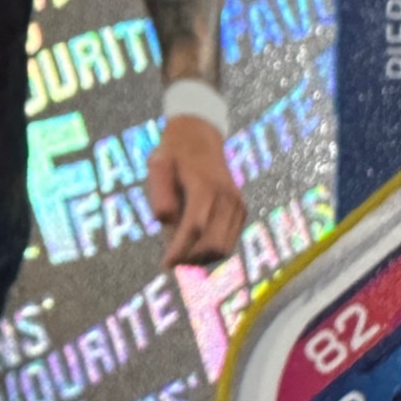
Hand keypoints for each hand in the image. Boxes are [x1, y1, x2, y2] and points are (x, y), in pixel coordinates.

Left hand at [149, 115, 246, 268]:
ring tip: (180, 253)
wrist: (200, 136)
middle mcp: (226, 196)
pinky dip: (213, 250)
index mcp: (205, 185)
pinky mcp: (241, 209)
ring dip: (202, 257)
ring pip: (224, 246)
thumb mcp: (158, 165)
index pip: (194, 227)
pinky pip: (230, 240)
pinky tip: (194, 246)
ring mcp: (237, 203)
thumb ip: (160, 191)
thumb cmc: (174, 154)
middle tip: (171, 260)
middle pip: (213, 243)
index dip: (179, 250)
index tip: (165, 264)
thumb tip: (165, 220)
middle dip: (191, 258)